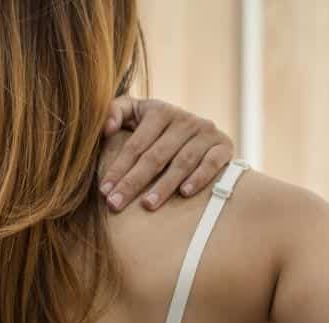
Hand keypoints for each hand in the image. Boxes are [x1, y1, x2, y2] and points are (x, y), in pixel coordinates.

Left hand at [99, 96, 235, 211]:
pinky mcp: (224, 146)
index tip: (104, 192)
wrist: (200, 136)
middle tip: (116, 204)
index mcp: (159, 111)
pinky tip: (185, 193)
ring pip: (182, 162)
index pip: (135, 145)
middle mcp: (184, 119)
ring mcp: (205, 132)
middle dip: (133, 182)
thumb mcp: (136, 114)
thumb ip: (117, 112)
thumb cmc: (157, 132)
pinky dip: (199, 177)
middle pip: (155, 156)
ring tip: (147, 205)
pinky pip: (212, 163)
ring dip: (164, 185)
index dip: (118, 168)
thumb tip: (105, 128)